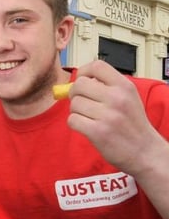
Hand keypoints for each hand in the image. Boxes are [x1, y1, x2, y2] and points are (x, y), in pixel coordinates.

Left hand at [68, 60, 161, 175]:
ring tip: (88, 117)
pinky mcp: (98, 132)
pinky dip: (75, 123)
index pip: (97, 66)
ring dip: (76, 111)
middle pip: (79, 85)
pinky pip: (72, 120)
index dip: (83, 71)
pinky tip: (86, 127)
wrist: (145, 152)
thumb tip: (79, 79)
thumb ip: (107, 85)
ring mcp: (108, 115)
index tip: (82, 80)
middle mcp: (117, 98)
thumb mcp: (128, 97)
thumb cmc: (133, 124)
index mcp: (124, 86)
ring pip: (74, 104)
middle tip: (83, 102)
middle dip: (75, 94)